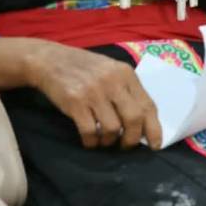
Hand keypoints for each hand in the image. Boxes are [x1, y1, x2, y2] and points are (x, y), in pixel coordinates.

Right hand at [26, 42, 161, 149]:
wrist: (50, 60)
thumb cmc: (85, 68)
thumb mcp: (112, 71)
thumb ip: (127, 90)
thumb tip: (142, 122)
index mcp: (126, 74)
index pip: (148, 105)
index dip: (154, 128)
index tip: (155, 145)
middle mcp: (113, 82)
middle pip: (134, 118)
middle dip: (133, 138)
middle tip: (126, 145)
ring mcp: (94, 92)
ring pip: (113, 128)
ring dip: (110, 141)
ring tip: (105, 140)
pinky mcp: (75, 102)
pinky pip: (90, 131)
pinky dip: (92, 142)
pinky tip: (90, 141)